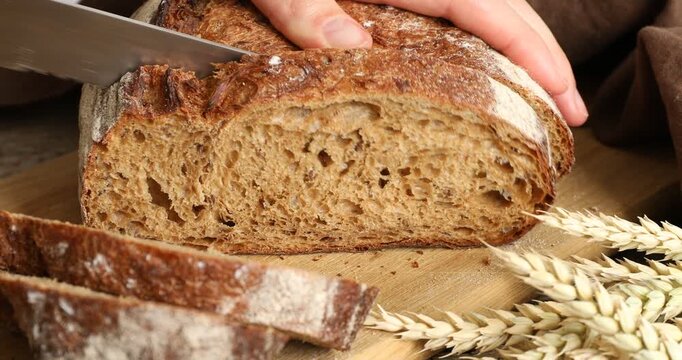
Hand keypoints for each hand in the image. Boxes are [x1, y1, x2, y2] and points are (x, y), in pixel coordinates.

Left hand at [250, 0, 587, 126]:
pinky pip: (452, 18)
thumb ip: (305, 8)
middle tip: (567, 115)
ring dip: (516, 57)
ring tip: (537, 102)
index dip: (534, 54)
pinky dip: (478, 48)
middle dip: (542, 61)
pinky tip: (480, 74)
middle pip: (503, 12)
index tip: (565, 95)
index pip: (491, 11)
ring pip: (483, 16)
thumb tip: (350, 49)